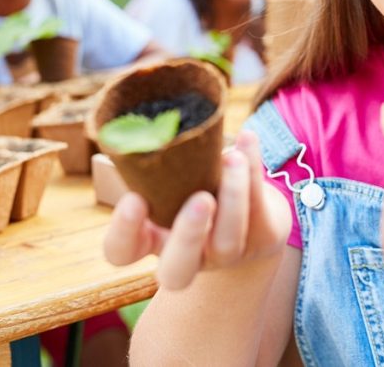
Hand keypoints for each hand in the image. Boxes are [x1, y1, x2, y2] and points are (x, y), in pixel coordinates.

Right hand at [103, 130, 291, 289]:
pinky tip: (248, 139)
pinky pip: (259, 210)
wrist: (253, 218)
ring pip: (228, 239)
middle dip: (188, 235)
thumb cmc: (196, 186)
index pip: (122, 250)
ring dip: (232, 196)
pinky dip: (255, 169)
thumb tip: (146, 112)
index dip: (123, 231)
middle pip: (176, 271)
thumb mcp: (172, 177)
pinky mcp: (262, 239)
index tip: (134, 199)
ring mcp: (225, 254)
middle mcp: (187, 255)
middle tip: (201, 199)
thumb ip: (157, 160)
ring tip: (232, 158)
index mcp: (151, 238)